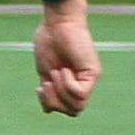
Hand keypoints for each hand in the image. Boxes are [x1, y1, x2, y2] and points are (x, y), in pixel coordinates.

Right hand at [34, 0, 100, 116]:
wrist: (57, 23)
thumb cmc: (49, 41)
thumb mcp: (45, 72)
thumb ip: (49, 91)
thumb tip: (48, 111)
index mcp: (70, 84)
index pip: (65, 108)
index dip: (50, 103)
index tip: (41, 86)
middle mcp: (82, 83)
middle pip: (72, 111)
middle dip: (55, 101)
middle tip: (47, 82)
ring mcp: (89, 79)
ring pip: (77, 106)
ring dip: (60, 92)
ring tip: (56, 72)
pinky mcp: (93, 73)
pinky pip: (80, 94)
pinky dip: (67, 85)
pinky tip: (64, 70)